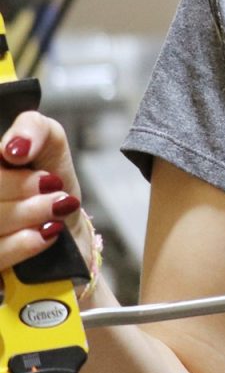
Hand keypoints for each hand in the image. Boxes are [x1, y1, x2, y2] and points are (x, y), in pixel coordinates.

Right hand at [0, 111, 86, 272]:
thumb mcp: (50, 145)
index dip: (6, 175)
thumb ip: (34, 129)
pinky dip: (23, 244)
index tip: (27, 161)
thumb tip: (14, 147)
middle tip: (51, 189)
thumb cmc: (51, 188)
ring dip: (28, 214)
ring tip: (55, 210)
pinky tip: (45, 233)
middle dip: (20, 188)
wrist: (70, 235)